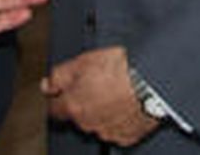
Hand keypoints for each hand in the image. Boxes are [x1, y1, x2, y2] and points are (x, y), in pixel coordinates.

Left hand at [41, 46, 159, 146]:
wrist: (152, 80)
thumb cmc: (120, 68)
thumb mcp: (82, 61)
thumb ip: (59, 76)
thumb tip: (46, 85)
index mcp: (73, 106)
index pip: (54, 110)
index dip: (59, 98)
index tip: (66, 90)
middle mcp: (88, 124)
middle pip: (78, 116)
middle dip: (85, 102)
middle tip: (99, 83)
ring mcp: (108, 133)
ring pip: (98, 123)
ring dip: (103, 111)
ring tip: (118, 92)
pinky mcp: (128, 137)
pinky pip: (118, 130)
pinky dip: (120, 119)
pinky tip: (128, 103)